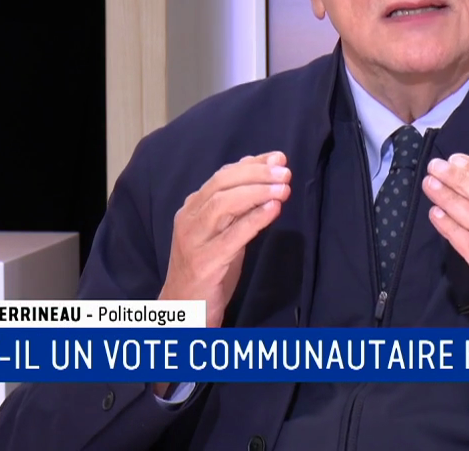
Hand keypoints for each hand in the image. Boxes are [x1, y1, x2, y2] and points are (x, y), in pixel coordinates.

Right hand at [159, 152, 290, 327]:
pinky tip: (273, 210)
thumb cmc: (206, 267)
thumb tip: (258, 172)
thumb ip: (236, 205)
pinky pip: (231, 236)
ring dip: (257, 192)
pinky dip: (253, 220)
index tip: (278, 159)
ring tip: (283, 189)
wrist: (183, 308)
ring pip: (223, 204)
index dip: (251, 164)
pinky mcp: (204, 262)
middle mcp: (189, 219)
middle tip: (285, 172)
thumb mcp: (221, 231)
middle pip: (222, 185)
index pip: (222, 176)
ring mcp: (194, 240)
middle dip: (256, 174)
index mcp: (192, 208)